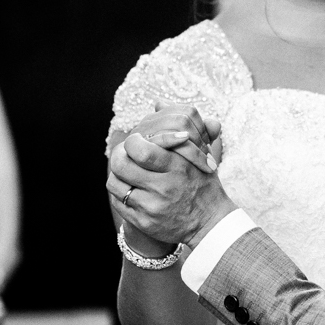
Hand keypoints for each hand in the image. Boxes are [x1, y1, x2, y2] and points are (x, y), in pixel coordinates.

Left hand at [108, 108, 234, 250]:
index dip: (132, 142)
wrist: (210, 222)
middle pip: (122, 164)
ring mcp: (153, 206)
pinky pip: (118, 202)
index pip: (140, 149)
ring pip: (115, 183)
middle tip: (125, 155)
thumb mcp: (199, 153)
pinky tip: (130, 188)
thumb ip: (181, 126)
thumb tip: (158, 102)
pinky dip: (120, 193)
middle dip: (119, 156)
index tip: (137, 142)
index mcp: (179, 166)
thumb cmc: (202, 182)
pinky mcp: (145, 222)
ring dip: (118, 174)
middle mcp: (165, 187)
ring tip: (127, 172)